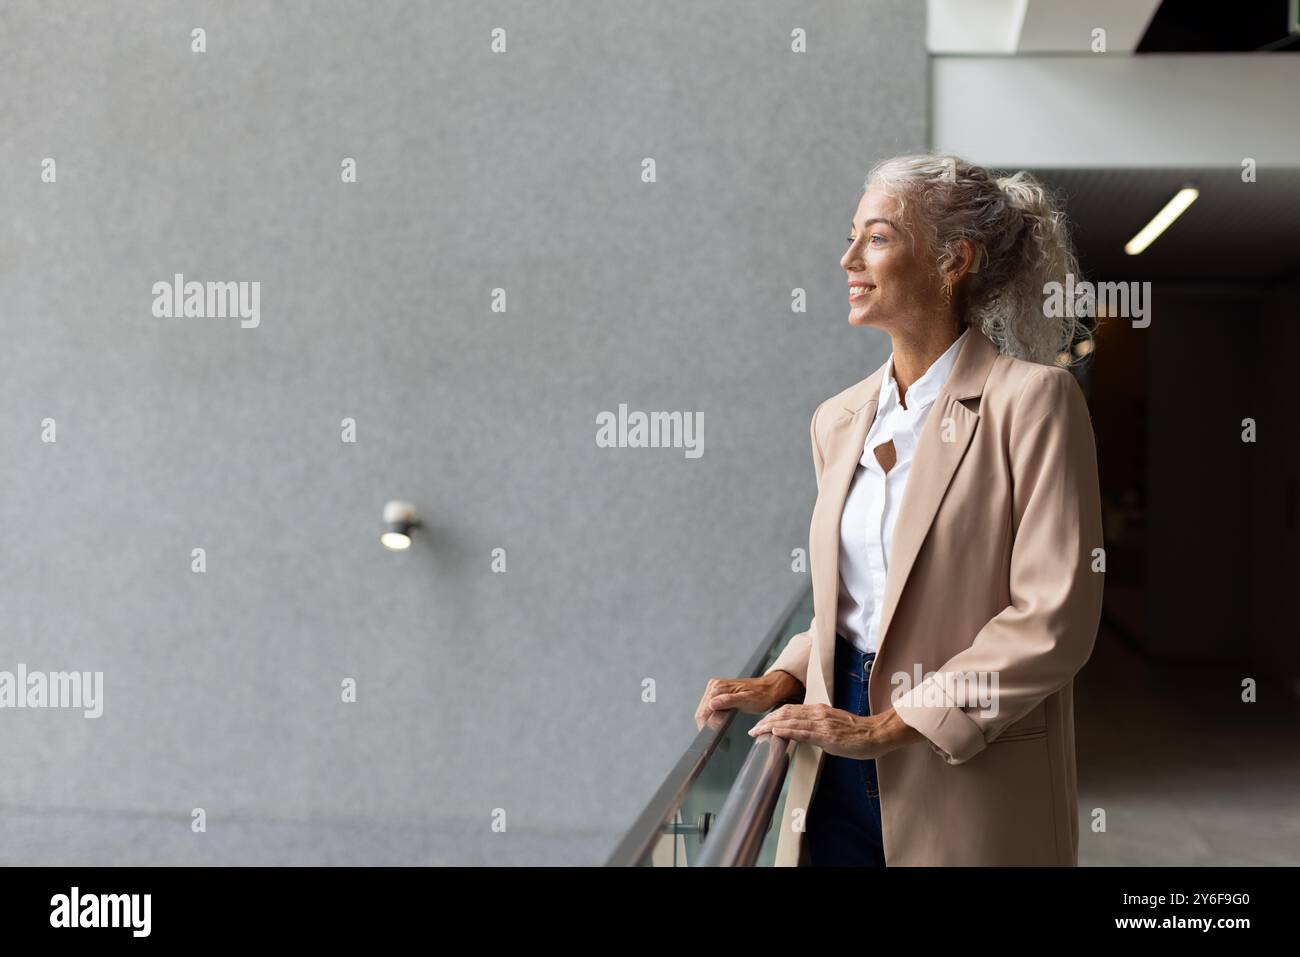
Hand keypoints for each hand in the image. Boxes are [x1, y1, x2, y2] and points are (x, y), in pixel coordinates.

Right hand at [694, 672, 801, 730]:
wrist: (769, 689)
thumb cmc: (761, 695)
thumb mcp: (747, 700)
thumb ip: (729, 701)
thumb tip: (712, 704)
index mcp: (718, 687)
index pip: (704, 711)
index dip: (707, 727)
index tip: (714, 739)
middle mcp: (714, 686)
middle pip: (702, 711)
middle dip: (707, 728)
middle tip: (721, 744)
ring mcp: (715, 689)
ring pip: (704, 711)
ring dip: (709, 725)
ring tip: (722, 739)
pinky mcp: (718, 693)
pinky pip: (709, 708)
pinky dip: (712, 719)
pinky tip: (720, 726)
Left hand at [748, 704, 923, 758]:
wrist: (876, 734)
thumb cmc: (857, 733)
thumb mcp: (832, 726)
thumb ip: (817, 726)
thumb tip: (802, 733)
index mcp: (818, 710)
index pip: (790, 710)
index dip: (773, 716)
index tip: (760, 723)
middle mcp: (817, 713)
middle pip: (786, 714)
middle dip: (766, 721)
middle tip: (752, 729)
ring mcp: (821, 723)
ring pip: (790, 721)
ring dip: (771, 726)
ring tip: (756, 731)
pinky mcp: (826, 735)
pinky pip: (803, 732)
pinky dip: (787, 731)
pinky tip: (775, 732)